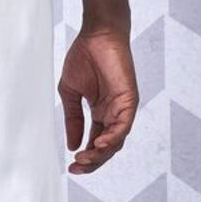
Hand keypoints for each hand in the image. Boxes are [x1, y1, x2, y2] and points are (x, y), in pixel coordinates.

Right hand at [58, 27, 137, 174]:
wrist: (97, 34)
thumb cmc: (84, 57)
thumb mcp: (71, 94)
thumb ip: (73, 120)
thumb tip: (72, 145)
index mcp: (101, 114)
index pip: (95, 144)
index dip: (85, 158)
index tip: (71, 166)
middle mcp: (114, 114)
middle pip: (107, 148)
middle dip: (92, 162)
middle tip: (77, 167)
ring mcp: (123, 108)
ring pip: (116, 141)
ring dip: (101, 154)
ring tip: (85, 159)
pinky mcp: (130, 100)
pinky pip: (124, 125)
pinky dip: (113, 137)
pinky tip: (99, 145)